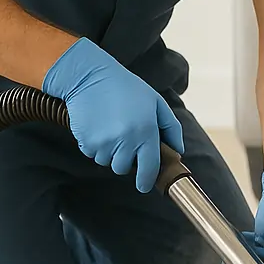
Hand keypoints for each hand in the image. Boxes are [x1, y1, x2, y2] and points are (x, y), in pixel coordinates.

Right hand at [42, 37, 184, 192]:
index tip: (145, 185)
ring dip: (110, 152)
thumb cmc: (127, 89)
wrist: (90, 78)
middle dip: (126, 159)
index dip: (147, 180)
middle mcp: (126, 141)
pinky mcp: (86, 141)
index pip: (149, 168)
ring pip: (107, 162)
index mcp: (146, 132)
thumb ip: (171, 128)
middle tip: (126, 139)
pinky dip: (96, 146)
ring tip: (111, 129)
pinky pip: (92, 153)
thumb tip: (177, 151)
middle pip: (124, 168)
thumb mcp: (157, 103)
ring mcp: (104, 143)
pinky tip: (99, 127)